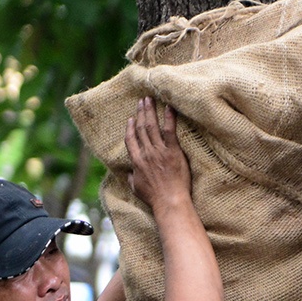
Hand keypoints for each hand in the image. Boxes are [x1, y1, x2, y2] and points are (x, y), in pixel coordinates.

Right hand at [125, 97, 192, 211]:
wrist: (169, 201)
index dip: (130, 127)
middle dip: (141, 112)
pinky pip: (170, 131)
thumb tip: (128, 173)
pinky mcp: (173, 151)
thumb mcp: (136, 188)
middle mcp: (146, 153)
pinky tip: (169, 108)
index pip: (130, 139)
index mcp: (136, 161)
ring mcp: (159, 151)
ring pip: (152, 126)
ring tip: (150, 100)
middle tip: (142, 100)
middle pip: (141, 128)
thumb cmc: (154, 197)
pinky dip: (169, 118)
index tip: (130, 118)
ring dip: (150, 111)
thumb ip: (131, 178)